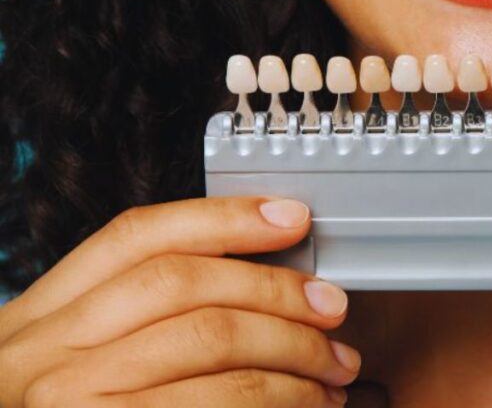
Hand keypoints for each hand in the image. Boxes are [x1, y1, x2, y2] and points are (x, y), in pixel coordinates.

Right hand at [0, 197, 359, 406]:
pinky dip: (279, 398)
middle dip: (275, 290)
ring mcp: (69, 398)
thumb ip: (151, 317)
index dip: (223, 217)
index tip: (291, 217)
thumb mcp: (87, 362)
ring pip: (212, 340)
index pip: (137, 236)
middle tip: (332, 308)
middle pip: (184, 283)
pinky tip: (307, 403)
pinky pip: (218, 402)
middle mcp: (45, 351)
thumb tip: (266, 282)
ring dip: (294, 352)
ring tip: (333, 370)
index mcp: (43, 317)